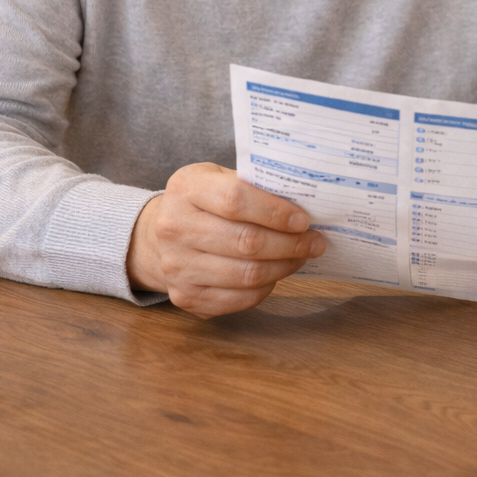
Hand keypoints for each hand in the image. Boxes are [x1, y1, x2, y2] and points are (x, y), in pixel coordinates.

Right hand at [126, 162, 324, 317]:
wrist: (162, 234)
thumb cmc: (204, 201)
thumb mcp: (219, 177)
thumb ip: (253, 185)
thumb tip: (303, 202)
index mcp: (186, 188)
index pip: (235, 200)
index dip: (275, 212)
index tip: (303, 220)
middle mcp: (174, 228)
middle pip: (245, 242)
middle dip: (290, 244)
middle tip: (314, 242)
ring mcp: (177, 266)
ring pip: (246, 274)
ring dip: (283, 267)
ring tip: (300, 257)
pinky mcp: (185, 296)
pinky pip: (239, 298)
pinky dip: (266, 288)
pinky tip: (276, 274)